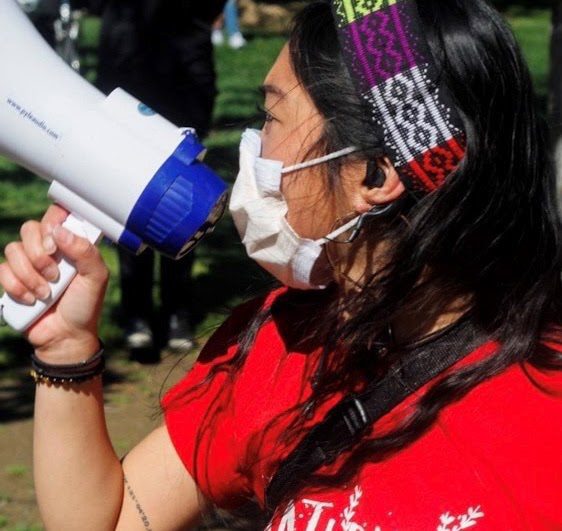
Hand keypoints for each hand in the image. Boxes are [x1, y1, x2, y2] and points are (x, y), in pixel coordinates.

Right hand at [0, 205, 108, 362]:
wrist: (66, 336)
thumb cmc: (85, 306)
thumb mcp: (96, 277)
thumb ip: (85, 251)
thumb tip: (59, 231)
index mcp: (69, 245)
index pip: (55, 215)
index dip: (52, 222)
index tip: (56, 243)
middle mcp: (47, 250)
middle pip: (29, 228)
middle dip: (40, 254)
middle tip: (55, 275)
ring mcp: (27, 264)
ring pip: (13, 249)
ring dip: (30, 275)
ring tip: (46, 294)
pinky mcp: (12, 280)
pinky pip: (2, 270)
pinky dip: (17, 287)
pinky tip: (32, 300)